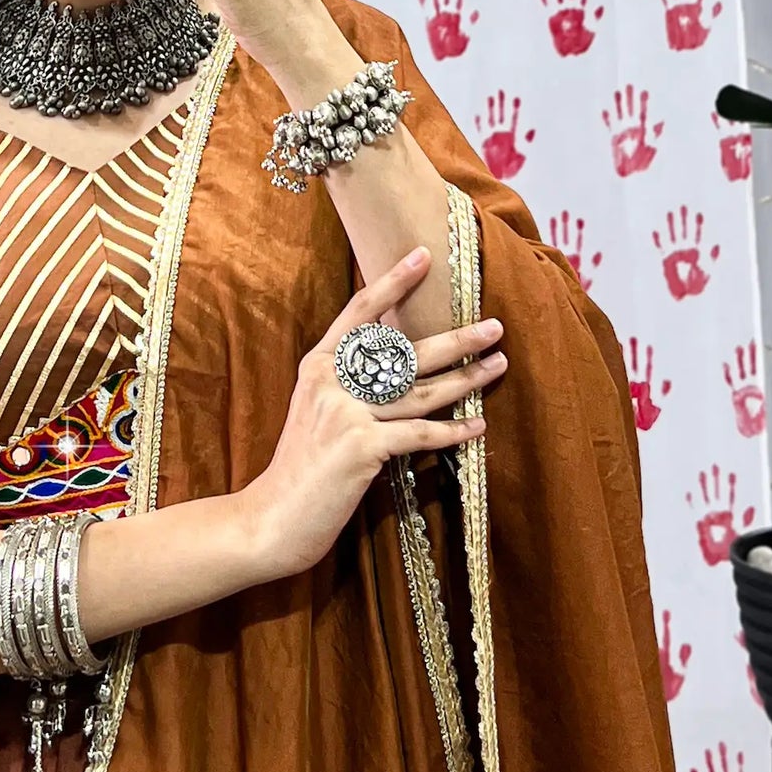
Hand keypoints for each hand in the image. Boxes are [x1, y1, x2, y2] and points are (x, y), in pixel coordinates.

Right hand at [232, 245, 504, 582]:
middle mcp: (330, 382)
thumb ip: (348, 383)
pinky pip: (418, 433)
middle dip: (456, 338)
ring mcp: (344, 413)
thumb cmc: (301, 468)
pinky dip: (453, 431)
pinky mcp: (360, 447)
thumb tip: (399, 361)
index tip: (423, 255)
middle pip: (404, 350)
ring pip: (420, 390)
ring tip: (498, 364)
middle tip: (494, 325)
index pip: (360, 312)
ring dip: (466, 378)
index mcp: (318, 366)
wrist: (273, 516)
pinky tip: (478, 427)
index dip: (393, 282)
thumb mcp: (315, 411)